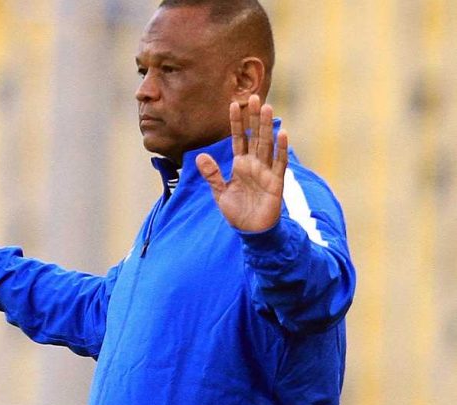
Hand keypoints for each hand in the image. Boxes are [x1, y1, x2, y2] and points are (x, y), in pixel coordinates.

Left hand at [196, 95, 288, 231]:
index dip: (236, 123)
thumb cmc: (237, 212)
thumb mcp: (220, 192)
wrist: (251, 232)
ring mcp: (266, 172)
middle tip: (255, 96)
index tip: (232, 105)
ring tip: (267, 108)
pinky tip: (282, 134)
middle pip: (254, 136)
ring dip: (267, 126)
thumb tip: (199, 155)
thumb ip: (212, 174)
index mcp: (241, 165)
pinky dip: (281, 149)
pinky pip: (279, 163)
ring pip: (267, 144)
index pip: (238, 139)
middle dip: (254, 117)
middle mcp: (254, 165)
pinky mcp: (276, 182)